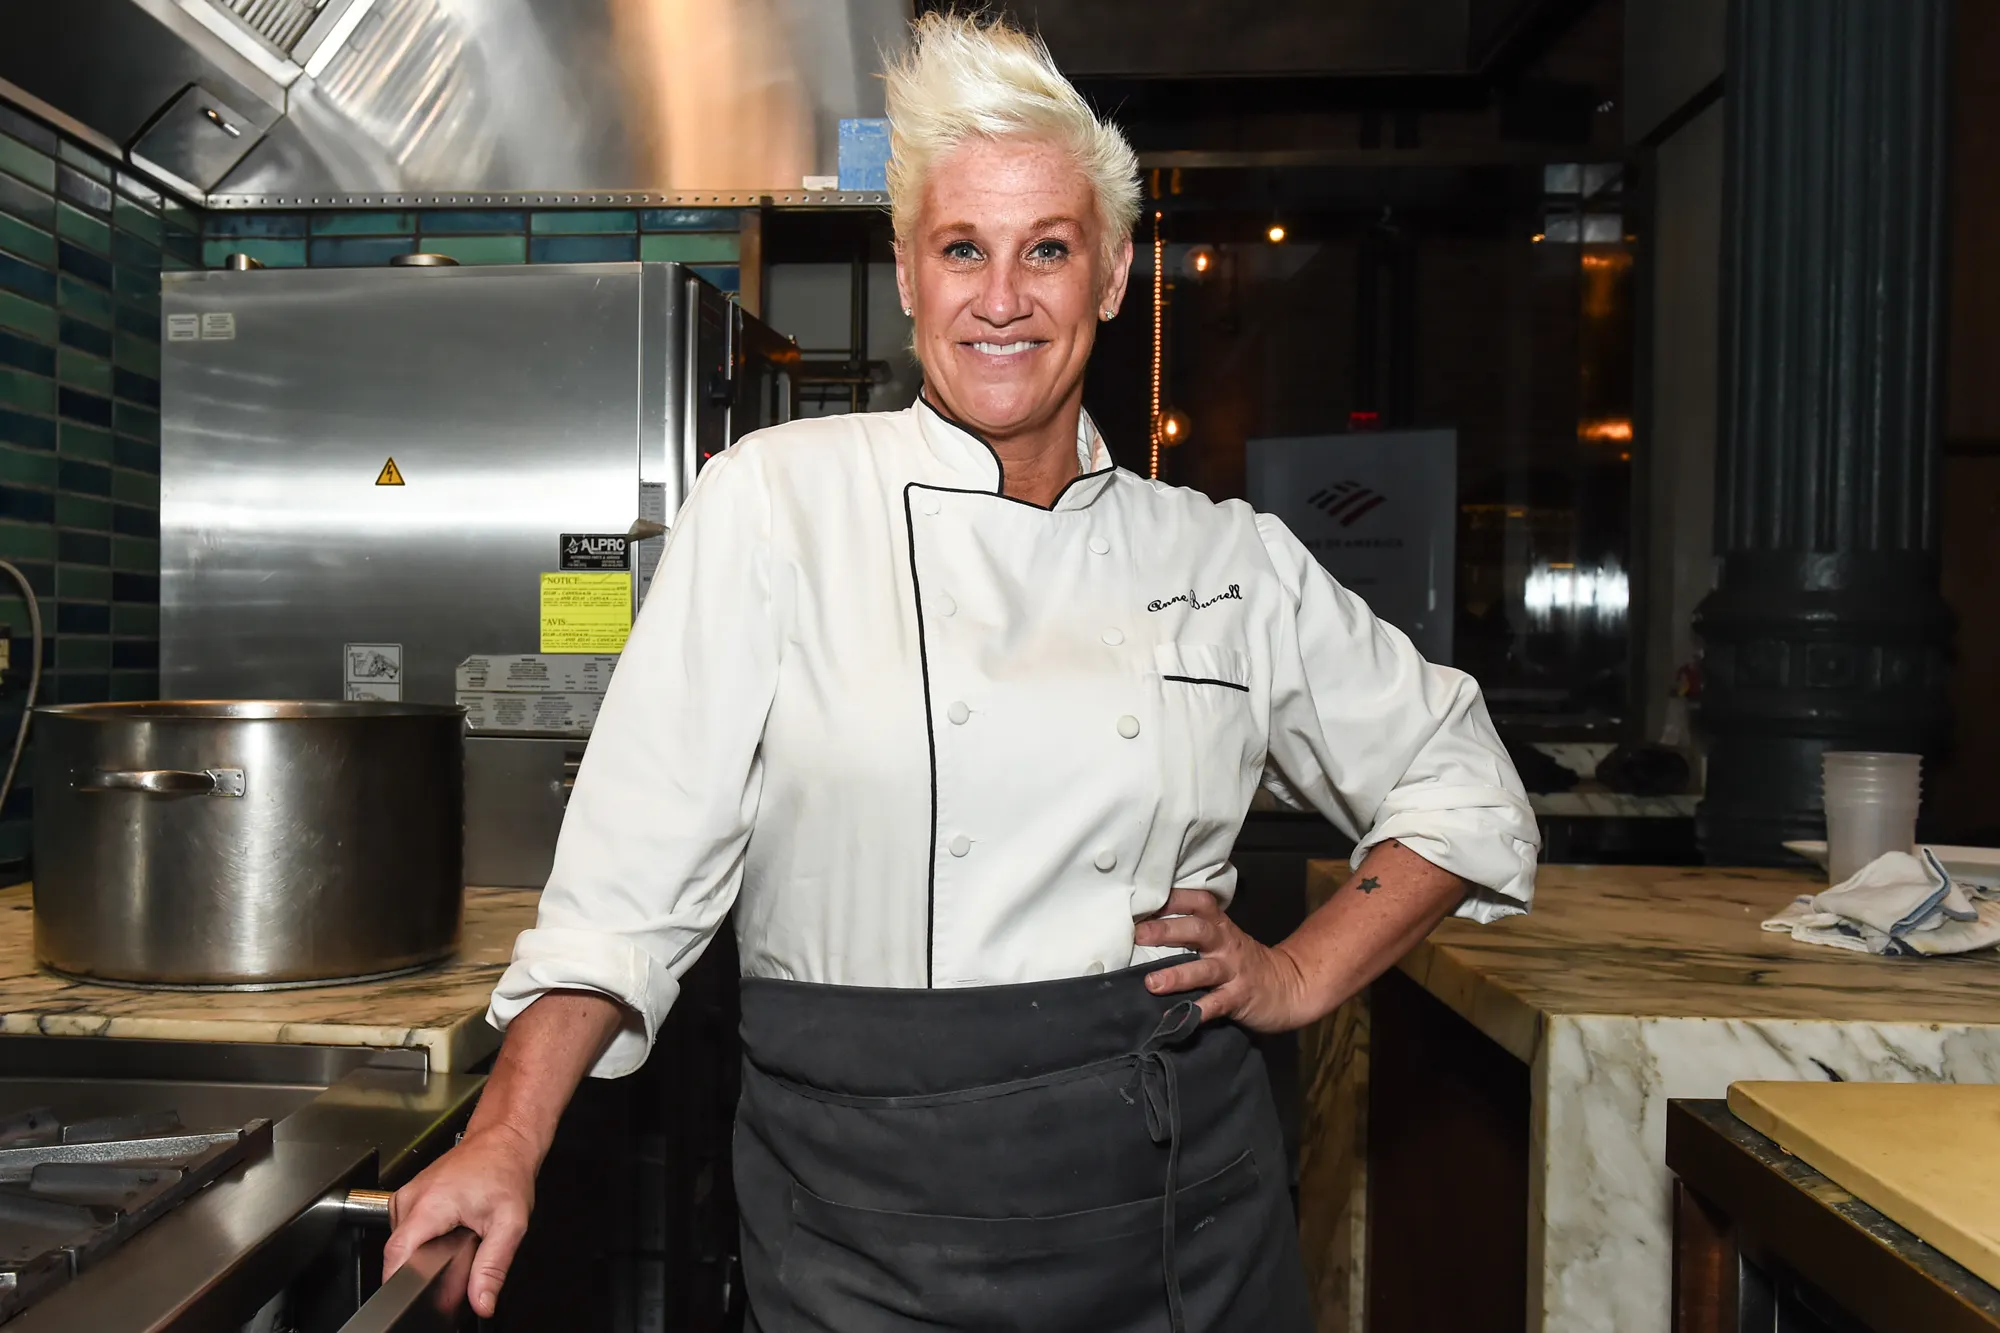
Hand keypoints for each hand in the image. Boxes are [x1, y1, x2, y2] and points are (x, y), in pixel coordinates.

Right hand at [384, 1124, 539, 1318]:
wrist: (503, 1139)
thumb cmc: (506, 1171)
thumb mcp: (510, 1224)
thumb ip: (493, 1267)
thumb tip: (482, 1301)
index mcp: (428, 1205)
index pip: (395, 1256)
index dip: (404, 1283)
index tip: (420, 1295)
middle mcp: (410, 1198)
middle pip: (399, 1253)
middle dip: (423, 1267)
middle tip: (458, 1256)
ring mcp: (407, 1195)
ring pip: (402, 1243)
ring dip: (423, 1252)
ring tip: (455, 1238)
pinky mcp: (409, 1196)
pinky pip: (406, 1229)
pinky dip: (423, 1238)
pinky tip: (447, 1230)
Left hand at [1133, 888, 1314, 1032]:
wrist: (1289, 987)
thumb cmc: (1243, 961)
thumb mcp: (1223, 938)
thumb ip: (1193, 931)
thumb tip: (1144, 928)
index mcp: (1220, 926)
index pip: (1198, 902)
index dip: (1173, 898)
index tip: (1144, 899)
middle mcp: (1226, 944)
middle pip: (1197, 930)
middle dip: (1167, 931)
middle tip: (1138, 934)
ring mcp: (1233, 971)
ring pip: (1204, 969)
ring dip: (1177, 975)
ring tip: (1152, 982)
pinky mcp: (1239, 998)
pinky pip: (1216, 1004)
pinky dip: (1196, 1012)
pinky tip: (1176, 1019)